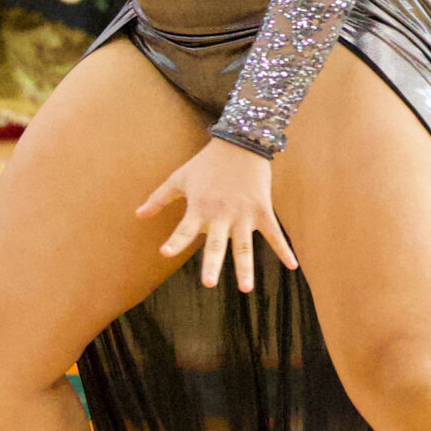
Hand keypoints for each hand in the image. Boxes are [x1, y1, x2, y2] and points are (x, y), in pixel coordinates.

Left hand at [136, 138, 297, 291]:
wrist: (240, 142)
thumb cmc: (206, 163)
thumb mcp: (179, 178)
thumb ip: (159, 198)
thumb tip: (137, 215)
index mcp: (199, 208)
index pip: (184, 230)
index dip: (175, 241)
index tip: (165, 252)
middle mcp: (221, 215)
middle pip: (216, 244)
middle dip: (212, 263)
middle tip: (208, 283)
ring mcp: (243, 214)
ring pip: (244, 246)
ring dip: (245, 267)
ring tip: (246, 289)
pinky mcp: (262, 210)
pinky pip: (275, 234)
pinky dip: (285, 250)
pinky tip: (293, 266)